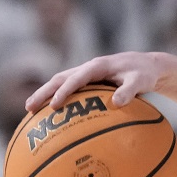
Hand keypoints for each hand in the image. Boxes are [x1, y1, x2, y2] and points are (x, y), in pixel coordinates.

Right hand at [25, 51, 168, 112]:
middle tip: (29, 107)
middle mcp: (89, 67)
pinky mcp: (88, 79)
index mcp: (98, 66)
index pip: (77, 78)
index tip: (55, 106)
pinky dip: (56, 96)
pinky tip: (48, 111)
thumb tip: (117, 102)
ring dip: (45, 93)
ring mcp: (86, 72)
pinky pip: (68, 87)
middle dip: (44, 91)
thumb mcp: (140, 81)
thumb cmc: (143, 73)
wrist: (147, 65)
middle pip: (61, 78)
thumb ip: (130, 90)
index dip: (65, 91)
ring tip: (29, 109)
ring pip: (61, 81)